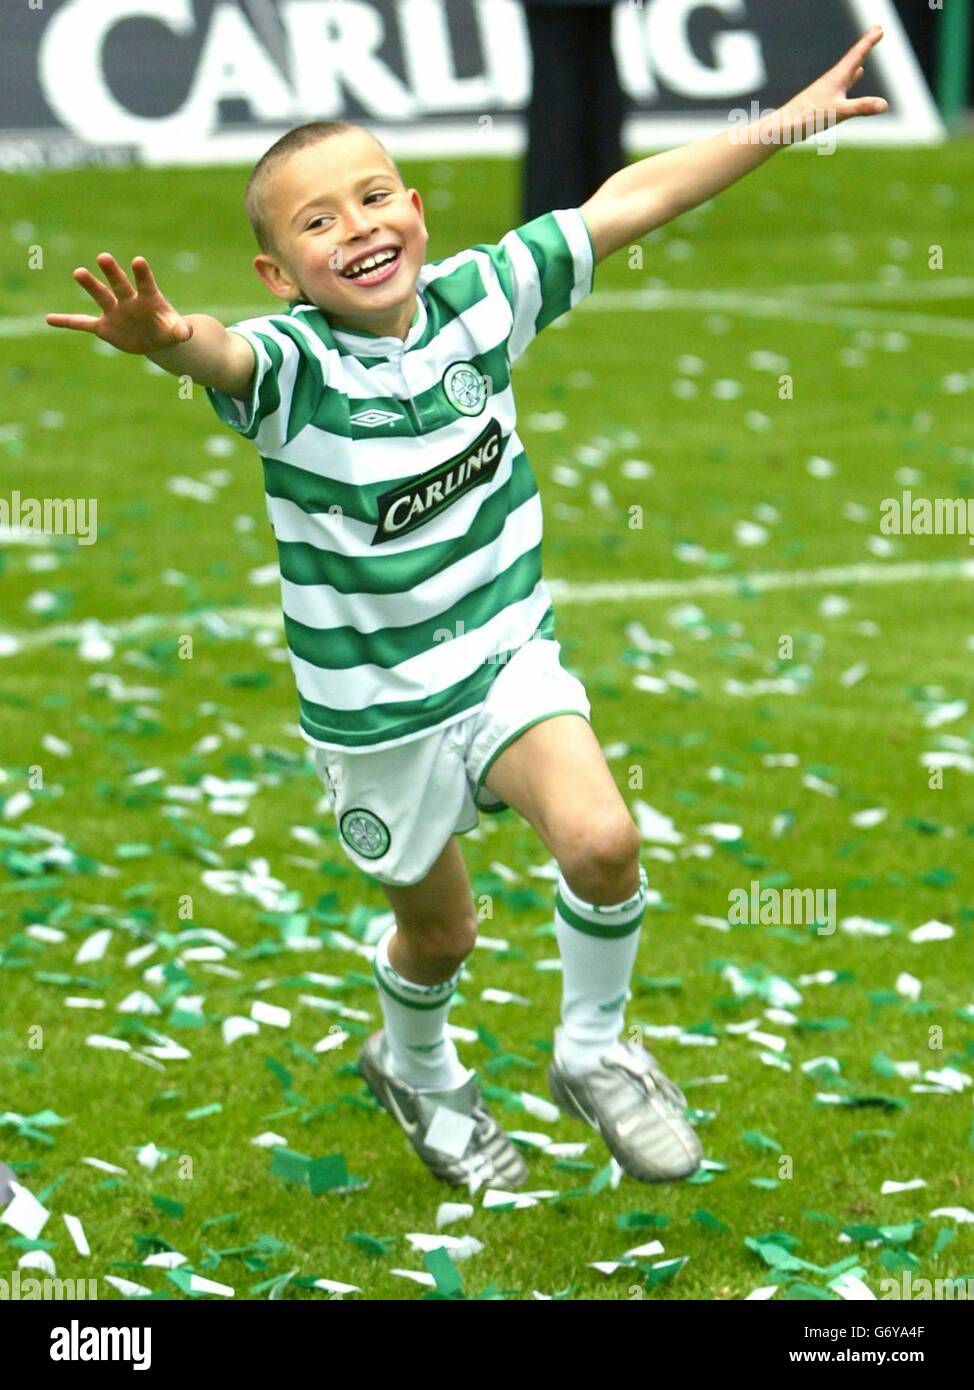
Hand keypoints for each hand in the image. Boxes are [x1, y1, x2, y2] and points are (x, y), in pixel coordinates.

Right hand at [46, 253, 192, 354]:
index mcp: (148, 299)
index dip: (142, 273)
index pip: (145, 283)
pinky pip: (82, 323)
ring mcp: (114, 312)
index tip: (138, 260)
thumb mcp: (176, 332)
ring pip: (100, 296)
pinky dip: (67, 322)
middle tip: (104, 257)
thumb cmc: (168, 329)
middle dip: (112, 272)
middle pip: (119, 284)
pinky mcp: (104, 327)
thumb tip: (187, 333)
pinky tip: (49, 319)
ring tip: (79, 272)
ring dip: (90, 285)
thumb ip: (180, 330)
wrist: (155, 339)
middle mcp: (128, 301)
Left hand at [783, 25, 888, 131]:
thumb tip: (884, 104)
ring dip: (855, 66)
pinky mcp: (820, 102)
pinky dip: (847, 83)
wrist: (783, 127)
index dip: (869, 42)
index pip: (857, 55)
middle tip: (875, 34)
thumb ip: (861, 107)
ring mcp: (825, 91)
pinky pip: (839, 88)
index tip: (880, 28)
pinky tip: (848, 83)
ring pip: (844, 75)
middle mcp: (831, 81)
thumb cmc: (808, 118)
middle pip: (851, 60)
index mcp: (836, 78)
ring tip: (862, 63)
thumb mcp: (839, 112)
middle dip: (865, 48)